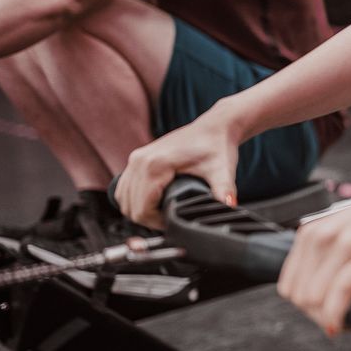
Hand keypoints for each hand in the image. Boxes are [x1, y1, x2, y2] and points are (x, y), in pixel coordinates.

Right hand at [115, 109, 241, 229]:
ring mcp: (136, 158)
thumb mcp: (221, 170)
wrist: (215, 127)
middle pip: (130, 206)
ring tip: (161, 214)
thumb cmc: (217, 145)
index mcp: (155, 165)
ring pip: (123, 198)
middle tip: (169, 221)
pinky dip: (134, 199)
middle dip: (148, 219)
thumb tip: (228, 206)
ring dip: (139, 210)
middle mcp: (140, 160)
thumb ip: (223, 190)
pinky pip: (125, 187)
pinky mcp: (138, 158)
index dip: (156, 223)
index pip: (142, 209)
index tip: (172, 223)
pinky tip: (152, 203)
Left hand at [278, 165, 350, 335]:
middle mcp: (322, 235)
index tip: (326, 310)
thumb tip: (318, 290)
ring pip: (316, 299)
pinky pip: (342, 293)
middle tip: (340, 318)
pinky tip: (348, 323)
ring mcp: (346, 242)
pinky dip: (340, 315)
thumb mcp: (342, 228)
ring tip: (349, 319)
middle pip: (301, 297)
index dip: (305, 307)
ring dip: (329, 319)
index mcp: (311, 231)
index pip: (289, 286)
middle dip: (318, 316)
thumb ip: (326, 251)